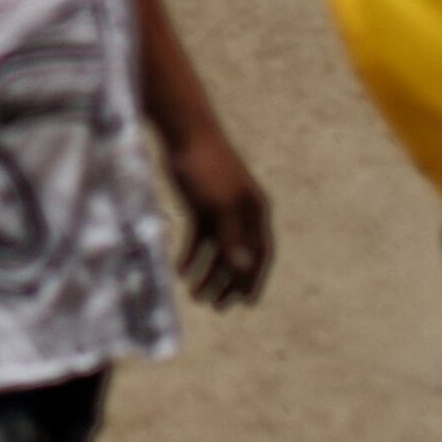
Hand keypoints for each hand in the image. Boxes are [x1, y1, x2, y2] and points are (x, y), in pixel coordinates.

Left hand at [166, 125, 273, 307]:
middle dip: (228, 283)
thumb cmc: (207, 167)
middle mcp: (241, 212)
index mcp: (255, 210)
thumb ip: (231, 238)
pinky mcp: (199, 205)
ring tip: (195, 296)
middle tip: (216, 307)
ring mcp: (220, 209)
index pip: (261, 253)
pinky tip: (180, 271)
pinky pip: (198, 238)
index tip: (246, 304)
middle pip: (238, 255)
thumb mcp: (219, 206)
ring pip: (217, 249)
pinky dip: (190, 255)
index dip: (255, 280)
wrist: (183, 133)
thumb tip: (243, 270)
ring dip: (207, 273)